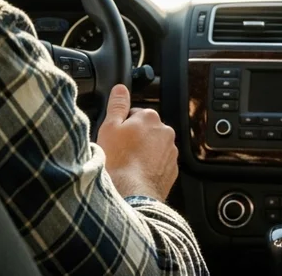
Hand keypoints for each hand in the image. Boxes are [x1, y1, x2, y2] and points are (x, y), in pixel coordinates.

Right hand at [97, 84, 178, 200]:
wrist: (131, 193)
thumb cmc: (118, 161)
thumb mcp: (110, 127)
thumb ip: (117, 105)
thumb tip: (121, 89)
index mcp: (150, 117)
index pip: (135, 114)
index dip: (122, 125)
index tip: (116, 137)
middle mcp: (165, 131)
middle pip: (146, 130)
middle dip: (135, 138)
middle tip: (120, 152)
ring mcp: (170, 151)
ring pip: (154, 147)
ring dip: (144, 153)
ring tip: (128, 165)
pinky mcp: (172, 169)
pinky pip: (159, 163)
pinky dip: (150, 166)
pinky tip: (137, 174)